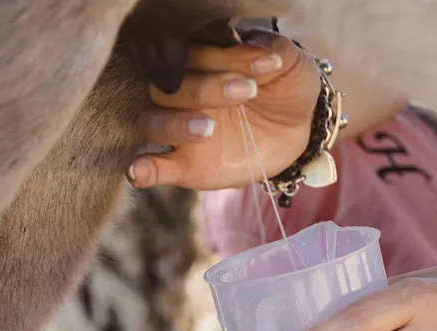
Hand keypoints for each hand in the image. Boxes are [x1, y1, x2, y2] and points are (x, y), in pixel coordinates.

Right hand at [126, 31, 320, 190]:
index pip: (193, 53)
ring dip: (174, 124)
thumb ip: (271, 51)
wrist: (298, 128)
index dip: (223, 57)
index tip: (264, 64)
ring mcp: (181, 130)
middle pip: (169, 86)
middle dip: (204, 89)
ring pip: (153, 122)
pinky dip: (142, 170)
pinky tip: (138, 172)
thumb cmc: (287, 86)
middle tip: (246, 92)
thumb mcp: (290, 64)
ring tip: (207, 128)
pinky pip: (154, 168)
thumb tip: (253, 51)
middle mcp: (184, 92)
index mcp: (203, 61)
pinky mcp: (186, 165)